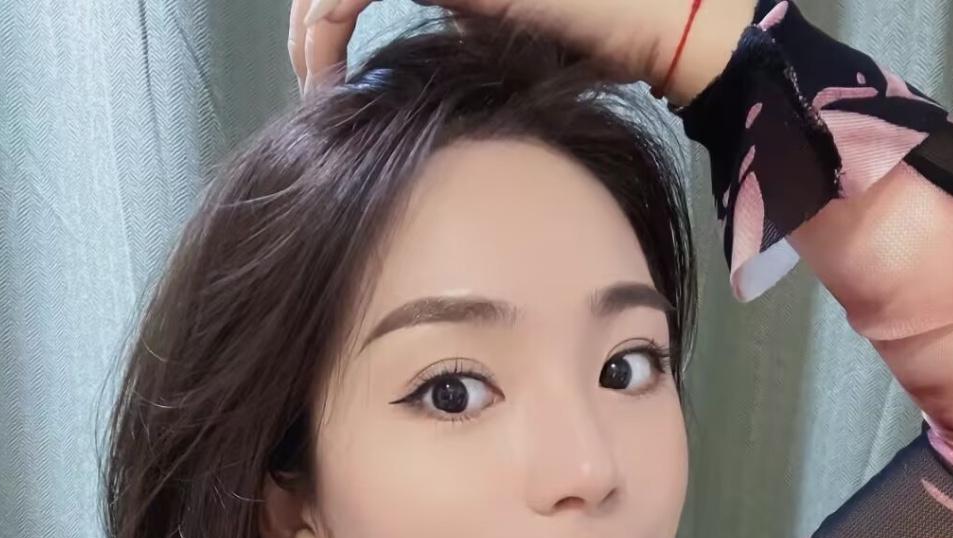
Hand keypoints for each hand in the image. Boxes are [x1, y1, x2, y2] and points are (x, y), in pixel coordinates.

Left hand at [288, 0, 687, 99]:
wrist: (648, 22)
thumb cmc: (597, 46)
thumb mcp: (505, 55)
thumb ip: (459, 49)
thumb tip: (411, 100)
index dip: (323, 27)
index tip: (326, 87)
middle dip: (305, 29)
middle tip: (309, 88)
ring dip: (307, 30)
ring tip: (314, 85)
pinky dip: (325, 26)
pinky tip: (329, 75)